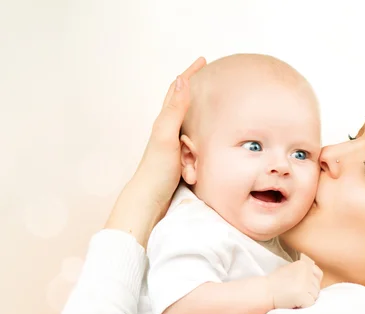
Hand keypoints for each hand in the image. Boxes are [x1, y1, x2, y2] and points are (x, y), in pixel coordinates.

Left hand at [132, 56, 206, 214]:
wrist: (150, 199)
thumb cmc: (156, 169)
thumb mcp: (167, 134)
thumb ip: (175, 109)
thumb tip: (182, 81)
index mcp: (164, 122)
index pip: (178, 90)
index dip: (190, 74)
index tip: (203, 62)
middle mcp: (169, 132)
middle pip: (187, 112)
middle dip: (198, 108)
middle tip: (214, 95)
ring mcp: (174, 148)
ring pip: (195, 138)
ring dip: (196, 151)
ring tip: (193, 162)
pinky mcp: (179, 163)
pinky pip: (196, 157)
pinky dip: (196, 164)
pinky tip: (193, 173)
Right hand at [267, 254, 322, 308]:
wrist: (263, 292)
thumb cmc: (275, 284)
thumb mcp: (290, 270)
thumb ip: (303, 272)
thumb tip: (317, 281)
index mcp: (303, 264)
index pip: (318, 275)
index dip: (310, 283)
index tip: (298, 286)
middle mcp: (306, 271)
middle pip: (317, 287)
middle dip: (308, 293)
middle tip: (292, 293)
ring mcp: (305, 283)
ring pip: (315, 296)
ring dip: (305, 300)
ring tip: (292, 297)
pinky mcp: (303, 294)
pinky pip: (310, 304)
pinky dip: (303, 306)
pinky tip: (292, 302)